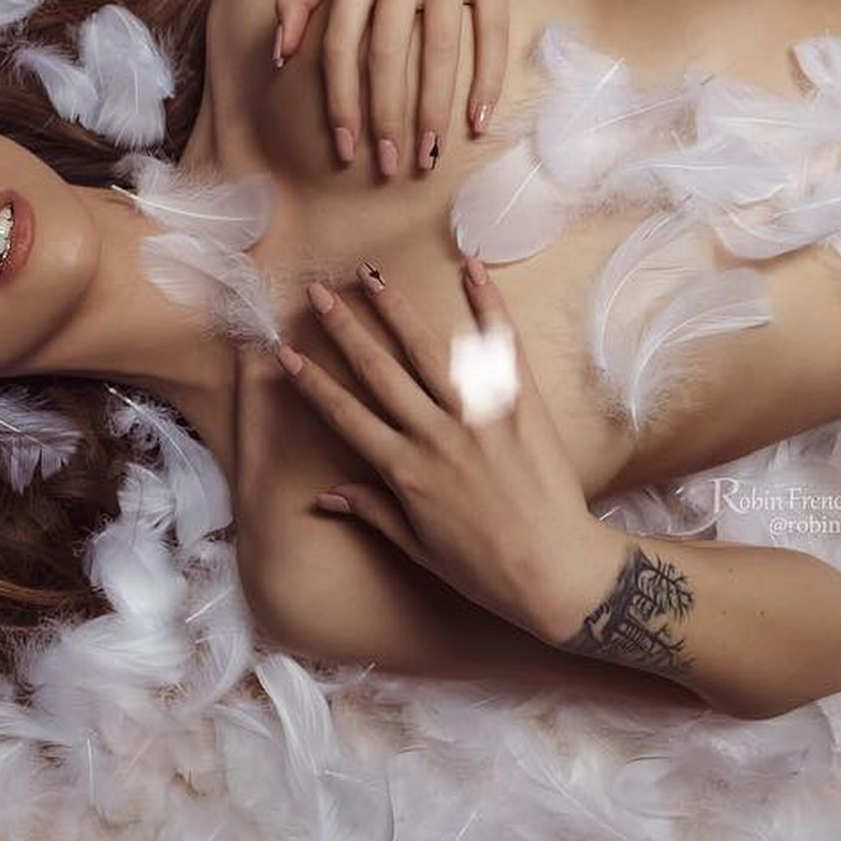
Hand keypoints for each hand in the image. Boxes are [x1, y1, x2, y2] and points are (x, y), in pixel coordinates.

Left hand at [271, 0, 517, 176]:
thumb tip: (280, 57)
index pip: (340, 42)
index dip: (340, 100)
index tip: (345, 149)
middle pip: (387, 51)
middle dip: (385, 116)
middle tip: (389, 166)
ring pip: (439, 48)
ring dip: (434, 110)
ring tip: (430, 155)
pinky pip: (490, 35)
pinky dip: (486, 82)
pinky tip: (478, 123)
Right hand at [272, 255, 624, 640]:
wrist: (556, 571)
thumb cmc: (485, 569)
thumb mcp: (419, 548)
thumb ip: (372, 511)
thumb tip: (323, 495)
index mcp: (405, 471)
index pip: (345, 415)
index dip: (312, 382)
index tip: (285, 352)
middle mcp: (436, 435)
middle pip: (378, 370)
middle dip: (344, 328)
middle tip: (319, 292)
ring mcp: (481, 416)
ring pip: (428, 349)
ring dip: (395, 308)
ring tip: (370, 274)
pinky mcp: (523, 406)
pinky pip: (502, 347)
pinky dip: (488, 305)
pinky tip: (471, 269)